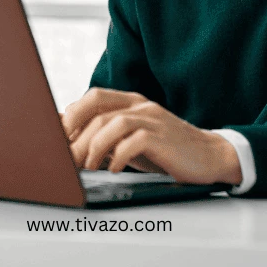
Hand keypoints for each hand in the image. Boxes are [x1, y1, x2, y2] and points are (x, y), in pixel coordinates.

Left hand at [61, 87, 241, 185]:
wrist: (209, 156)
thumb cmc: (165, 150)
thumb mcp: (132, 139)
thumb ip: (106, 135)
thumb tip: (69, 141)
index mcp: (131, 102)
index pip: (93, 97)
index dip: (72, 115)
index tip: (57, 137)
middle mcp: (141, 106)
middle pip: (97, 111)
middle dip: (77, 137)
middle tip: (67, 160)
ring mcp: (153, 119)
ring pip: (112, 123)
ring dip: (94, 147)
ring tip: (87, 167)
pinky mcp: (163, 137)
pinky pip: (134, 141)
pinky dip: (118, 156)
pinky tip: (113, 169)